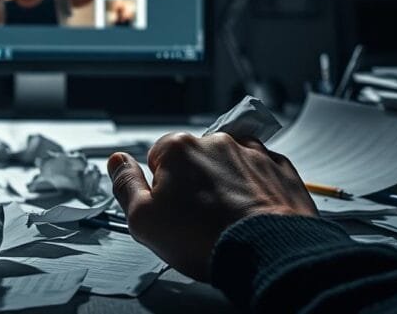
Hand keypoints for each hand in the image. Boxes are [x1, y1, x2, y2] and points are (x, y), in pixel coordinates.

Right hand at [107, 132, 316, 281]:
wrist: (269, 253)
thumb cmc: (206, 239)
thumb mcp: (144, 220)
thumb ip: (125, 185)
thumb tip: (117, 162)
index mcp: (179, 148)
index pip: (158, 157)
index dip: (160, 187)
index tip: (170, 208)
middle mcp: (217, 142)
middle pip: (195, 159)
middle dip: (194, 183)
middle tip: (198, 218)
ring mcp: (252, 153)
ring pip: (229, 164)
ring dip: (226, 184)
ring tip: (226, 219)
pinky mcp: (279, 169)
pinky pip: (260, 173)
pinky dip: (255, 189)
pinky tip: (250, 214)